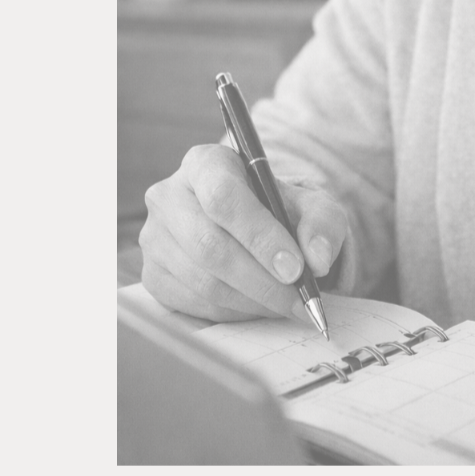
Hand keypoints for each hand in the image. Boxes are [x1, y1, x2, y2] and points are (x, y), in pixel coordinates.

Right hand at [139, 143, 349, 323]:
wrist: (252, 224)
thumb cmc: (279, 208)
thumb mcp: (311, 204)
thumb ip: (321, 223)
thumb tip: (318, 258)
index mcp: (205, 163)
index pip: (223, 198)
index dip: (260, 236)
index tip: (295, 268)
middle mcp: (169, 196)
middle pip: (210, 245)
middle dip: (261, 279)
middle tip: (298, 299)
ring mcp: (154, 238)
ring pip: (203, 281)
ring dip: (251, 301)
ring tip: (286, 305)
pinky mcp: (153, 276)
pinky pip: (193, 304)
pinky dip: (233, 313)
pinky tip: (259, 306)